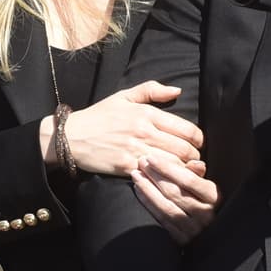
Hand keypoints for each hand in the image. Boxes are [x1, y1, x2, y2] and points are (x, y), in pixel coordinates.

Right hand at [47, 81, 202, 177]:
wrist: (72, 136)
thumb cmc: (100, 115)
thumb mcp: (124, 96)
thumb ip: (152, 90)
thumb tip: (178, 91)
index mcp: (147, 113)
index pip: (187, 129)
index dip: (198, 139)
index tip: (198, 144)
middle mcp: (144, 131)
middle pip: (184, 150)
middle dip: (194, 157)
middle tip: (194, 161)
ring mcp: (136, 150)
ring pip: (173, 165)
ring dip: (184, 171)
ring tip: (186, 172)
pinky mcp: (127, 167)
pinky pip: (155, 176)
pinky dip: (166, 179)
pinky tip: (168, 180)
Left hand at [132, 154, 218, 245]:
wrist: (206, 230)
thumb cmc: (203, 200)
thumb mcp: (205, 186)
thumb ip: (197, 173)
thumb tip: (194, 162)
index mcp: (214, 197)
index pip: (188, 179)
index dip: (167, 167)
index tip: (150, 157)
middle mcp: (205, 214)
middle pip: (174, 192)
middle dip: (154, 175)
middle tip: (140, 162)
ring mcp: (193, 229)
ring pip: (165, 206)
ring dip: (147, 188)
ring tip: (136, 175)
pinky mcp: (181, 239)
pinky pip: (160, 219)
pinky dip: (147, 203)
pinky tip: (139, 191)